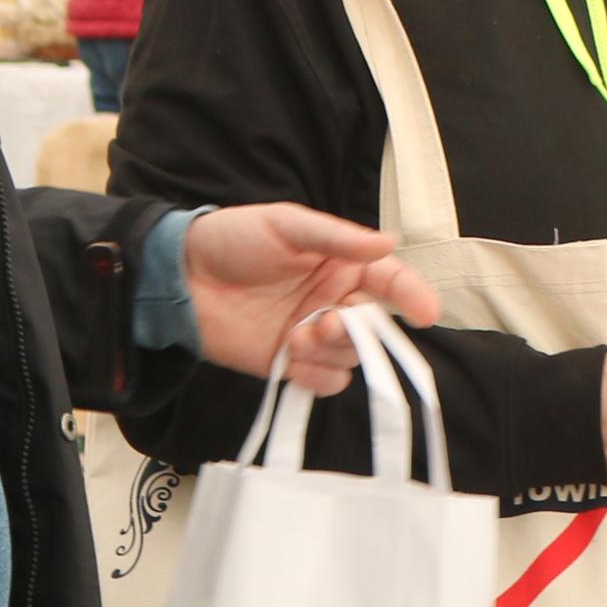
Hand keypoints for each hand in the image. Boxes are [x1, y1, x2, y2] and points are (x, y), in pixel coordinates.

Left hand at [185, 205, 441, 393]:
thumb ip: (337, 237)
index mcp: (340, 264)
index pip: (390, 280)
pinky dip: (317, 377)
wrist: (180, 278)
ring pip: (352, 357)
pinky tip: (293, 360)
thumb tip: (388, 243)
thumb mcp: (286, 224)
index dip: (412, 295)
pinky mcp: (290, 363)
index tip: (426, 313)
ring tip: (296, 337)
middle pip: (375, 326)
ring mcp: (313, 334)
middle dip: (360, 330)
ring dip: (333, 352)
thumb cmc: (231, 240)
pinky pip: (325, 382)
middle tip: (328, 323)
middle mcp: (333, 300)